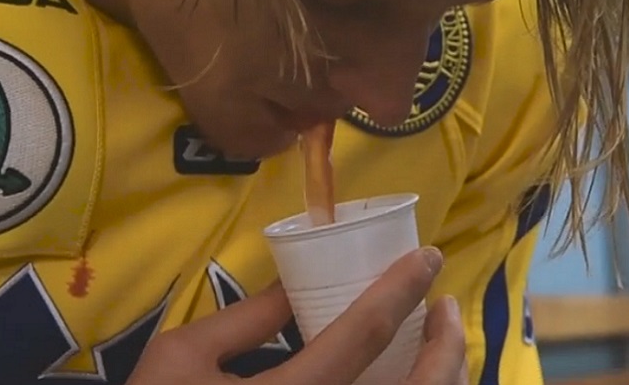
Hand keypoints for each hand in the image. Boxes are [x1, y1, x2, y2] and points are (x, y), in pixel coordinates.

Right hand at [127, 247, 465, 384]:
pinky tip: (414, 380)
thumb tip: (295, 283)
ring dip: (443, 377)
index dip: (401, 287)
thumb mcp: (183, 354)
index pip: (362, 333)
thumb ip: (244, 318)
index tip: (427, 256)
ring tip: (441, 342)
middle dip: (445, 343)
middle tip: (445, 304)